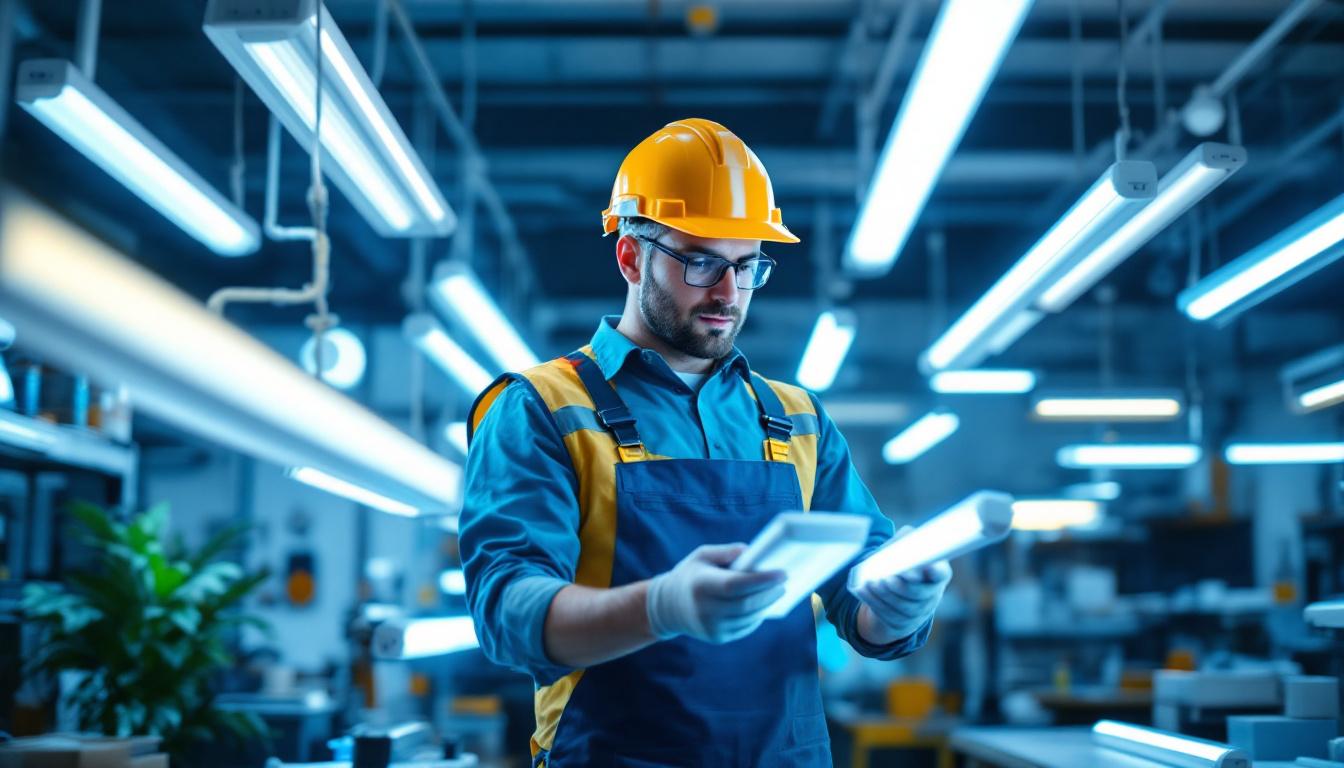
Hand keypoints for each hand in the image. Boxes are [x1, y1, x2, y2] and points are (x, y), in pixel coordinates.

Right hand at [646, 543, 786, 643]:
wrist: (667, 607)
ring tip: (778, 592)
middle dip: (769, 594)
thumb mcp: (701, 556)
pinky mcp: (717, 637)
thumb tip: (751, 552)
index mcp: (700, 585)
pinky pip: (745, 627)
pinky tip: (764, 604)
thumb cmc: (691, 575)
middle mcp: (704, 609)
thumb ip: (725, 552)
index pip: (736, 585)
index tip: (782, 573)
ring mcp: (711, 627)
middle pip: (746, 604)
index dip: (761, 580)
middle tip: (784, 583)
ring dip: (766, 605)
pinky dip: (757, 616)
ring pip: (748, 618)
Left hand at [852, 526, 951, 641]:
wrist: (895, 591)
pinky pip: (887, 614)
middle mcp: (932, 595)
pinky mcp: (901, 622)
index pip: (940, 574)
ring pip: (902, 607)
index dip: (934, 572)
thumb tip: (906, 534)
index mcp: (937, 574)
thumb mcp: (906, 549)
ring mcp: (918, 612)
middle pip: (920, 595)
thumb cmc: (903, 563)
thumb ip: (907, 540)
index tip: (926, 566)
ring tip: (872, 583)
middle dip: (903, 587)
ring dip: (885, 595)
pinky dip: (873, 601)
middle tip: (888, 578)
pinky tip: (863, 590)